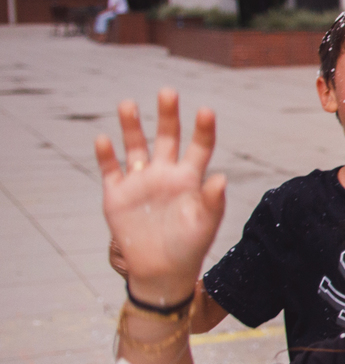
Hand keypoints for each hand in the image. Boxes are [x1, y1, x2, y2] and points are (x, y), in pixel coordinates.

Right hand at [94, 89, 225, 304]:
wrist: (161, 271)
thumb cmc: (190, 247)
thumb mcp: (205, 224)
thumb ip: (212, 201)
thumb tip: (221, 178)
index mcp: (190, 178)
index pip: (199, 147)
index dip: (203, 129)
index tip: (206, 111)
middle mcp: (166, 173)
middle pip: (167, 137)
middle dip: (167, 115)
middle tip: (168, 92)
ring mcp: (140, 181)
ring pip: (135, 146)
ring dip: (131, 126)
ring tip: (128, 104)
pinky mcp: (117, 194)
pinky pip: (110, 169)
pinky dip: (105, 155)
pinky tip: (103, 139)